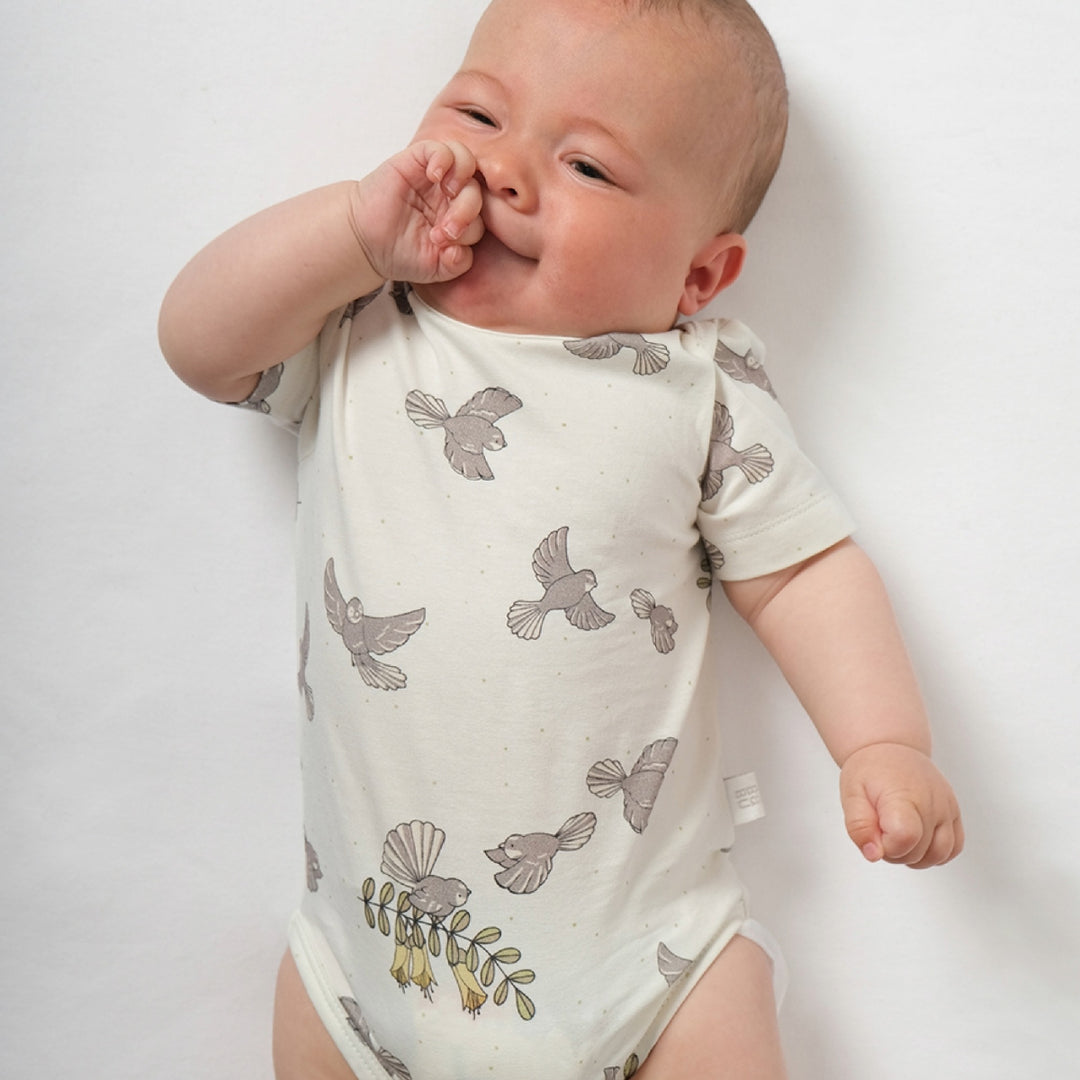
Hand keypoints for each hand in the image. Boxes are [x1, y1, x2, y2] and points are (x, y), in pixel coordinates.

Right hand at [349, 140, 484, 284]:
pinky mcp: (417, 160)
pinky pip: (442, 148)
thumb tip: (463, 250)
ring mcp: (435, 177)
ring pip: (467, 162)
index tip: (444, 246)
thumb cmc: (400, 252)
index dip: (469, 233)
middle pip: (477, 193)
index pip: (481, 218)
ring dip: (463, 182)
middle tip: (444, 231)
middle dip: (466, 213)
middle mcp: (450, 196)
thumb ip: (458, 264)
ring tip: (447, 196)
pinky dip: (444, 158)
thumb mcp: (435, 268)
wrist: (365, 241)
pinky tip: (434, 175)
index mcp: (458, 219)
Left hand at [840, 743, 963, 867]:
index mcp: (903, 795)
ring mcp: (946, 808)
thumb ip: (859, 827)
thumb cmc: (871, 769)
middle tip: (880, 830)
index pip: (905, 838)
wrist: (889, 747)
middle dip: (894, 852)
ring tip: (897, 836)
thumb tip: (873, 854)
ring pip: (940, 855)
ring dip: (915, 856)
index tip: (875, 833)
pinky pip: (955, 848)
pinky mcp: (954, 812)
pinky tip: (917, 841)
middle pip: (919, 852)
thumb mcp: (851, 794)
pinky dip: (936, 853)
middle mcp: (932, 802)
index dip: (886, 847)